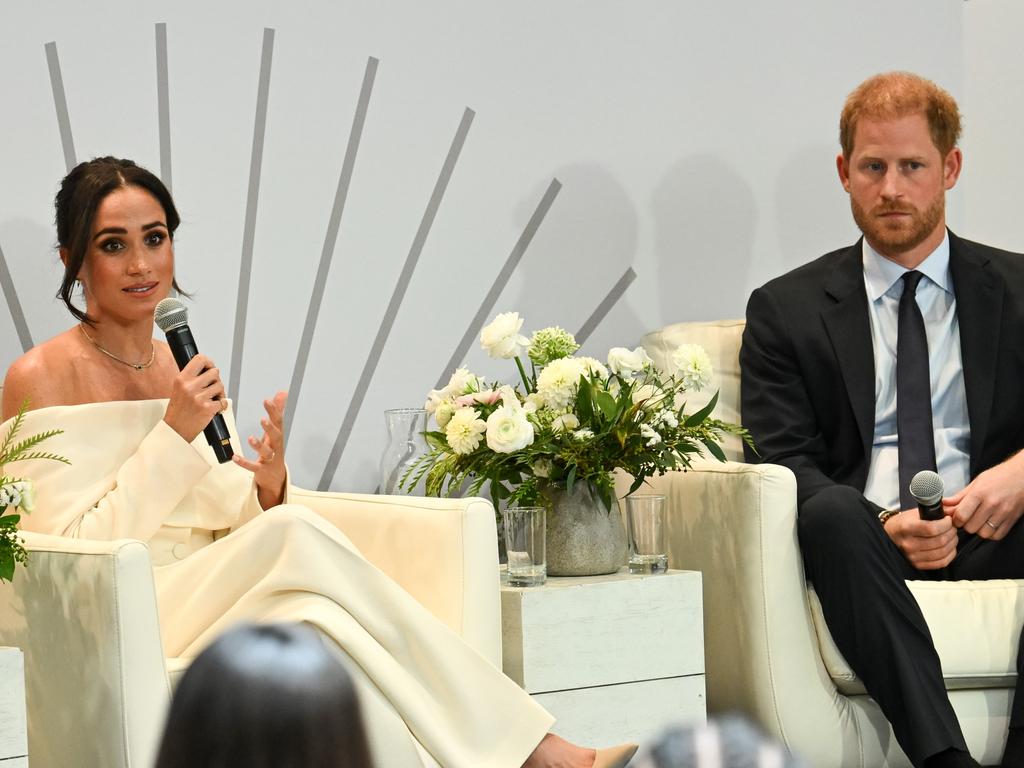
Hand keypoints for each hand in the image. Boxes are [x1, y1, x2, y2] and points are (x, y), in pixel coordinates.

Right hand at [163, 354, 227, 441]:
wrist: (175, 430)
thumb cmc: (178, 411)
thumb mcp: (178, 389)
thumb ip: (191, 378)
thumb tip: (208, 368)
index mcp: (181, 379)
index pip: (200, 359)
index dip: (209, 362)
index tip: (210, 367)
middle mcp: (190, 386)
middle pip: (214, 372)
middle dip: (215, 380)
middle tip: (212, 387)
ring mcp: (199, 397)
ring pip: (220, 386)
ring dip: (219, 392)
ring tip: (212, 398)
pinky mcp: (208, 408)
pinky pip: (223, 401)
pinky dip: (221, 405)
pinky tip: (214, 407)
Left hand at [233, 391, 287, 508]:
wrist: (275, 476)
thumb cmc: (274, 449)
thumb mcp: (275, 430)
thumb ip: (277, 411)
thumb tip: (282, 393)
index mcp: (277, 436)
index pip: (278, 422)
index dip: (274, 411)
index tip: (267, 400)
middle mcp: (276, 447)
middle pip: (277, 437)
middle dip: (270, 428)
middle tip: (263, 419)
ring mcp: (270, 459)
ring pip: (266, 452)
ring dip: (258, 445)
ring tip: (250, 438)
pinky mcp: (262, 470)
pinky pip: (253, 466)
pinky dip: (244, 462)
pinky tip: (235, 457)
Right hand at [883, 508, 957, 569]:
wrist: (889, 535)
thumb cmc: (903, 523)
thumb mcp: (914, 513)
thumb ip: (932, 512)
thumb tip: (952, 512)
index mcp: (906, 528)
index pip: (932, 528)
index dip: (946, 524)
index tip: (948, 520)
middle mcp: (908, 544)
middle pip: (940, 541)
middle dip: (951, 532)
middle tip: (952, 527)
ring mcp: (913, 556)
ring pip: (943, 552)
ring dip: (952, 543)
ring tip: (951, 536)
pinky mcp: (917, 565)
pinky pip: (941, 562)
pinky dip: (950, 555)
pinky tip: (950, 548)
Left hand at [942, 452, 1023, 539]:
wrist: (1023, 476)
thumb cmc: (999, 477)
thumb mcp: (976, 483)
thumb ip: (959, 497)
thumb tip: (944, 505)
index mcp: (979, 493)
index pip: (961, 515)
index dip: (954, 519)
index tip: (955, 517)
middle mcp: (991, 504)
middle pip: (970, 527)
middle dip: (965, 525)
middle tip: (967, 518)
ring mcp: (1003, 513)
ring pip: (983, 533)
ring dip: (978, 530)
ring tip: (979, 521)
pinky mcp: (1012, 520)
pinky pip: (997, 536)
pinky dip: (991, 533)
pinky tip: (989, 524)